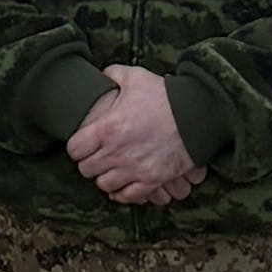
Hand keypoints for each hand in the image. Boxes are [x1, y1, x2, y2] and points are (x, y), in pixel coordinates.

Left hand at [69, 65, 197, 207]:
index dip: (77, 146)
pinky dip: (124, 192)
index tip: (83, 143)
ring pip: (104, 185)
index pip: (74, 149)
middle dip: (89, 162)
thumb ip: (112, 75)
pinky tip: (124, 183)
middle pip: (86, 169)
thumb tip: (101, 75)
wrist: (197, 114)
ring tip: (110, 168)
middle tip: (97, 155)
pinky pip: (128, 196)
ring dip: (105, 177)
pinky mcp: (152, 180)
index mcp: (107, 129)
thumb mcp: (135, 77)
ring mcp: (134, 169)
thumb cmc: (165, 97)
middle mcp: (116, 153)